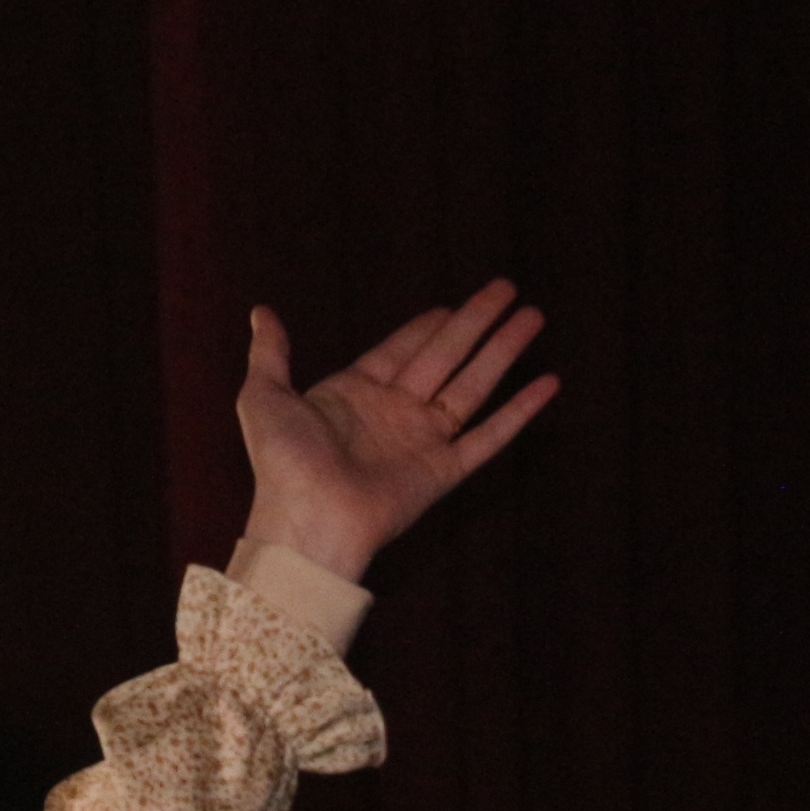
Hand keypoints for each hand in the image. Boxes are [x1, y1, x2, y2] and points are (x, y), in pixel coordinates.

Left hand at [236, 279, 559, 583]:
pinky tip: (547, 384)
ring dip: (503, 351)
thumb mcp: (265, 397)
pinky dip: (519, 411)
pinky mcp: (444, 471)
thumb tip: (262, 312)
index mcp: (355, 394)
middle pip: (445, 356)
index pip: (403, 348)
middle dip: (477, 322)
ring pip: (473, 385)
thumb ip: (271, 353)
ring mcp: (421, 441)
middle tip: (507, 289)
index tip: (455, 303)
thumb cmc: (281, 463)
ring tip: (533, 317)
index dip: (430, 324)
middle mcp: (393, 412)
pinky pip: (489, 436)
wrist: (306, 522)